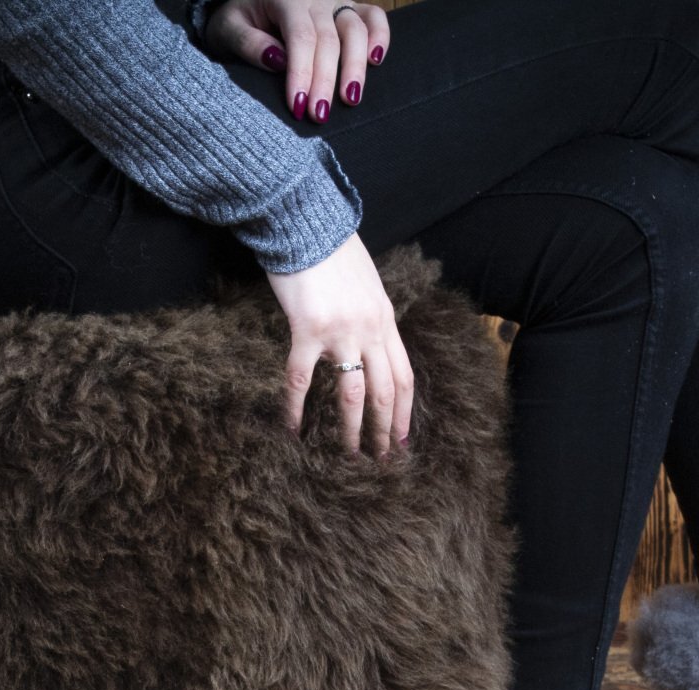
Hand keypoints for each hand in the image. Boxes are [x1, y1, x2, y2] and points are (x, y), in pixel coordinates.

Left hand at [202, 0, 389, 123]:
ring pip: (356, 31)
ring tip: (350, 99)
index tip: (299, 106)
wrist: (250, 1)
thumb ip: (247, 42)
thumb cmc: (238, 17)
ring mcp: (336, 2)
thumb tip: (276, 60)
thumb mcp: (228, 27)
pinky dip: (380, 36)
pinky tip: (375, 61)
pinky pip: (373, 17)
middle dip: (325, 82)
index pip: (300, 39)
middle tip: (319, 115)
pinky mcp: (349, 8)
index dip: (302, 74)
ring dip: (355, 67)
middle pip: (329, 41)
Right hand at [264, 231, 413, 456]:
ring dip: (352, 430)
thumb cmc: (331, 248)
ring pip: (352, 394)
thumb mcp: (365, 282)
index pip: (404, 374)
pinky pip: (301, 379)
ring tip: (349, 456)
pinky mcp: (308, 330)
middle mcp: (370, 329)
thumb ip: (369, 313)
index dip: (405, 411)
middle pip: (385, 392)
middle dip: (385, 430)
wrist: (306, 222)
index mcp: (385, 319)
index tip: (403, 438)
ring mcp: (340, 332)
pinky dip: (295, 408)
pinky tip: (293, 429)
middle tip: (381, 459)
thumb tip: (366, 339)